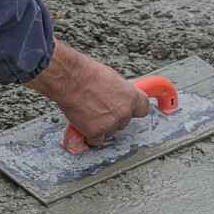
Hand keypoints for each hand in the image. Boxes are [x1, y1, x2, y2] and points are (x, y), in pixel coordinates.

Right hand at [24, 39, 149, 145]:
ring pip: (110, 131)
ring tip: (88, 112)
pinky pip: (96, 140)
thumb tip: (118, 96)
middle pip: (124, 122)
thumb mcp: (112, 78)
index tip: (130, 110)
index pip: (143, 109)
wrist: (71, 79)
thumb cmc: (87, 74)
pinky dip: (89, 135)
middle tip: (100, 109)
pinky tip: (83, 123)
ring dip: (101, 126)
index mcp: (131, 96)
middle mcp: (124, 112)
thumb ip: (119, 92)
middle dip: (113, 118)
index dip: (134, 110)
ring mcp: (111, 123)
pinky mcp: (96, 132)